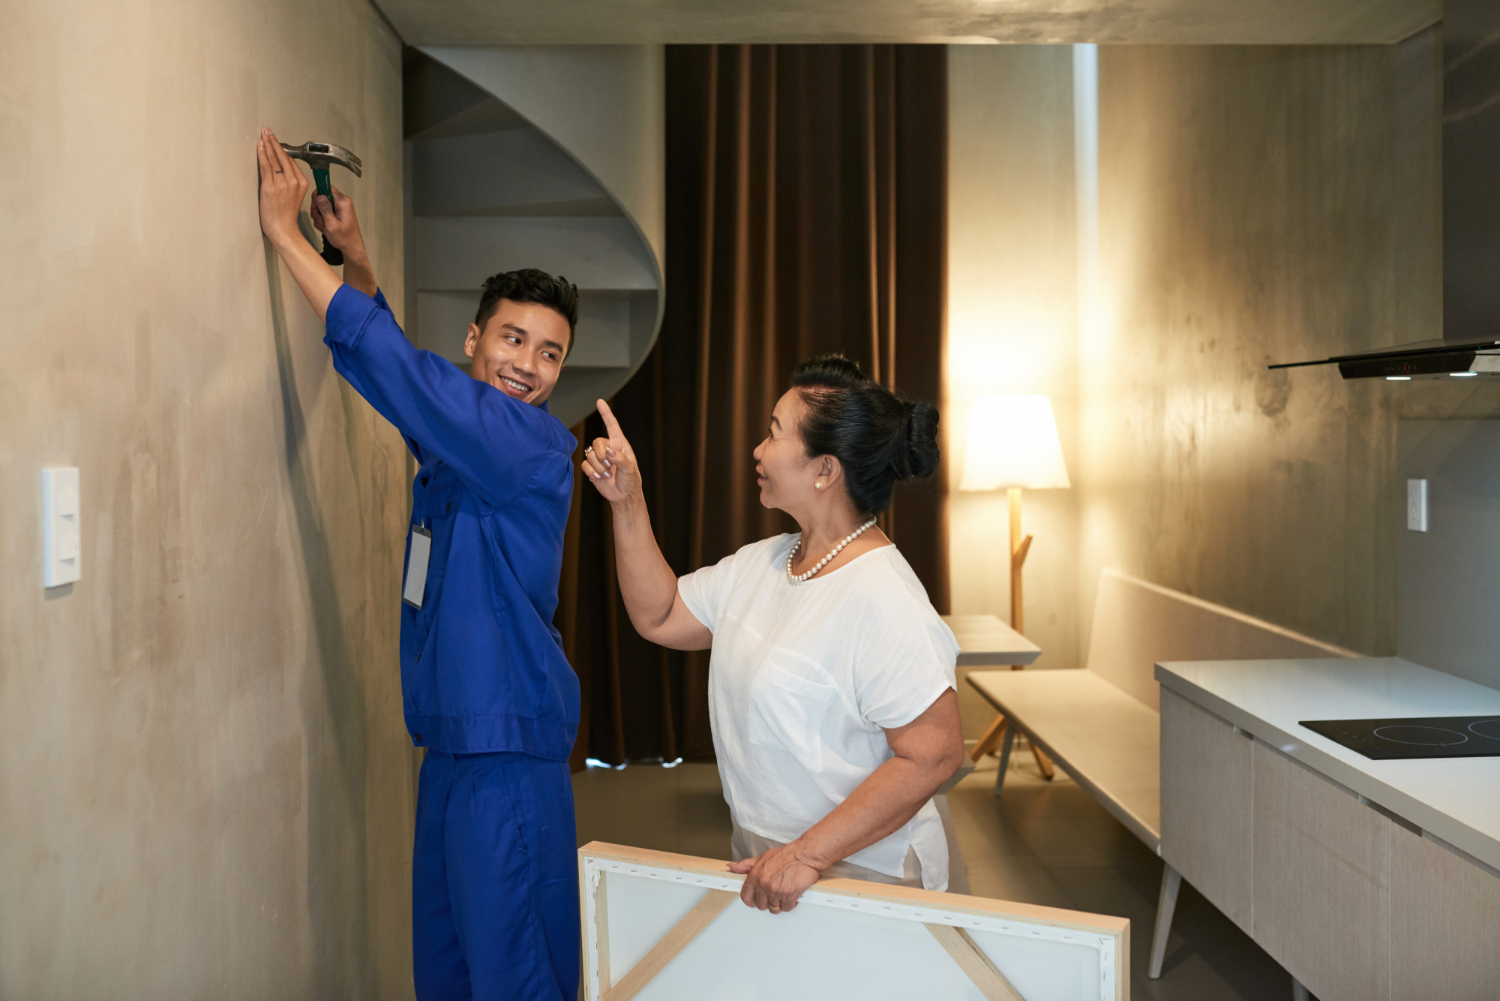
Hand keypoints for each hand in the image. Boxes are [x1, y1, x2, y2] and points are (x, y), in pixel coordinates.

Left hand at [256, 128, 308, 244]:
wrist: (283, 229)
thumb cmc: (286, 215)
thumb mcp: (295, 196)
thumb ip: (291, 182)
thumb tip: (281, 168)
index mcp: (302, 183)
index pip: (291, 161)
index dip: (282, 149)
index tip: (276, 140)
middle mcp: (294, 181)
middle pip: (283, 157)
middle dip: (274, 141)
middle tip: (268, 130)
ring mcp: (282, 184)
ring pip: (274, 159)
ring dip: (267, 144)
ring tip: (263, 134)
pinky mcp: (270, 187)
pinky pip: (266, 166)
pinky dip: (262, 154)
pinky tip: (260, 146)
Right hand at [310, 184, 366, 259]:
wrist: (351, 247)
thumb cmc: (344, 238)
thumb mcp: (331, 225)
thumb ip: (325, 209)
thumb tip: (318, 195)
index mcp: (343, 201)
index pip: (325, 188)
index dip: (317, 198)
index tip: (316, 209)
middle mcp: (342, 201)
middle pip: (321, 196)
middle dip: (317, 210)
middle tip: (321, 221)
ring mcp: (340, 206)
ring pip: (321, 204)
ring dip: (319, 216)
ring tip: (325, 226)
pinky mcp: (337, 211)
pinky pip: (324, 210)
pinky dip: (322, 219)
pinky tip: (326, 226)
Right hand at [581, 399, 641, 504]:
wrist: (623, 496)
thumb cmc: (631, 480)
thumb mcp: (630, 469)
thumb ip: (620, 459)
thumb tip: (609, 451)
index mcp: (620, 444)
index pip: (612, 425)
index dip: (606, 413)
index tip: (600, 402)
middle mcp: (608, 448)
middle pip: (597, 441)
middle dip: (602, 454)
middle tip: (609, 466)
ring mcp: (599, 458)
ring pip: (590, 454)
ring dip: (598, 466)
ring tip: (608, 475)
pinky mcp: (591, 468)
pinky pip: (585, 464)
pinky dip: (591, 472)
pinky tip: (599, 478)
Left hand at [729, 842, 823, 913]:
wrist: (805, 854)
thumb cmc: (786, 855)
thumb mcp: (762, 857)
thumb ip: (746, 865)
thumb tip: (732, 867)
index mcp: (755, 876)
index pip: (746, 897)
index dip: (751, 900)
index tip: (757, 899)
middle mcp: (764, 885)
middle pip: (761, 906)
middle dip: (768, 901)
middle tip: (775, 894)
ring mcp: (776, 891)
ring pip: (774, 909)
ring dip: (779, 903)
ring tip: (783, 893)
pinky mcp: (789, 895)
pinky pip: (787, 908)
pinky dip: (790, 904)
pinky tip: (792, 895)